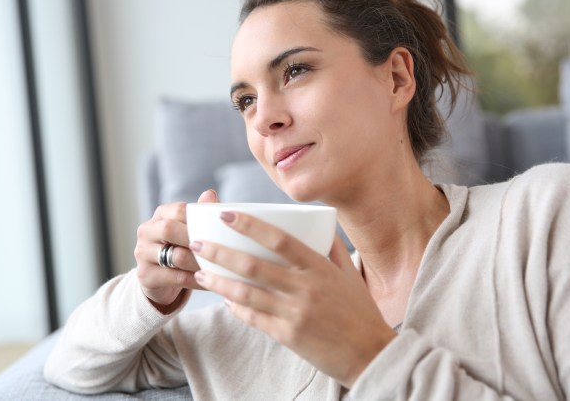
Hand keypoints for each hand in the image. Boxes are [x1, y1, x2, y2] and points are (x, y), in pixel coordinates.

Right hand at [134, 189, 218, 312]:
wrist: (160, 280)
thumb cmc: (181, 248)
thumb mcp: (189, 230)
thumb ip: (200, 213)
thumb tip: (211, 194)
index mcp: (160, 215)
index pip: (179, 210)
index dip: (199, 218)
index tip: (221, 228)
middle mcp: (146, 231)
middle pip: (170, 229)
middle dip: (197, 239)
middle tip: (221, 248)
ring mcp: (142, 253)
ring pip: (175, 256)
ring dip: (200, 262)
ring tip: (220, 266)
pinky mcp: (145, 275)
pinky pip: (176, 277)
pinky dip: (197, 280)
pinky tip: (212, 281)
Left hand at [191, 211, 395, 386]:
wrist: (371, 355)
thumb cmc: (360, 311)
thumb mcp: (349, 274)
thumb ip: (332, 247)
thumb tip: (319, 224)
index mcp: (319, 267)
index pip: (279, 239)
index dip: (250, 225)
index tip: (226, 214)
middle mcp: (305, 288)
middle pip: (254, 265)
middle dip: (221, 252)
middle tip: (199, 243)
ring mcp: (295, 313)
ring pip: (247, 293)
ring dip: (219, 281)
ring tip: (200, 271)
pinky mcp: (288, 335)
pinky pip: (254, 318)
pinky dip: (236, 307)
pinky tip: (223, 299)